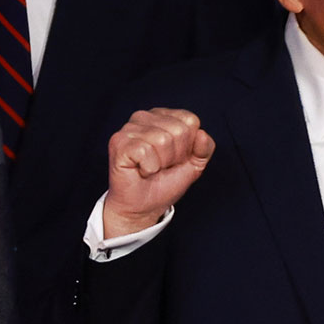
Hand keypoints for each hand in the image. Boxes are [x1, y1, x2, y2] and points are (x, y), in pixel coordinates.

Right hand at [102, 107, 213, 238]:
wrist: (143, 207)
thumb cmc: (164, 183)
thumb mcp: (194, 165)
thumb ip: (205, 148)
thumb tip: (202, 134)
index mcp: (163, 116)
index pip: (191, 121)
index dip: (188, 146)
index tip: (175, 159)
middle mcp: (144, 116)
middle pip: (179, 130)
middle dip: (175, 156)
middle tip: (161, 166)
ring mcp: (129, 128)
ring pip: (162, 140)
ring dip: (161, 163)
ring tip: (150, 168)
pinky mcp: (118, 142)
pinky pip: (145, 151)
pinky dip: (148, 168)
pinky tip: (139, 170)